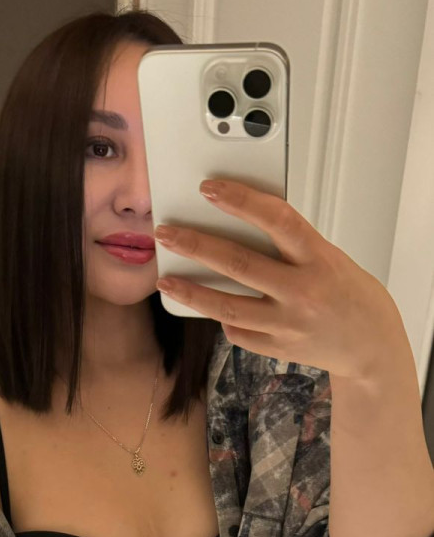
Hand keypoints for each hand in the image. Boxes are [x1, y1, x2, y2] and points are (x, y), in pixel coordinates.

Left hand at [154, 178, 408, 381]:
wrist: (370, 346)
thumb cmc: (349, 295)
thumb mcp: (328, 258)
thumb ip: (291, 246)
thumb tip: (244, 226)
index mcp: (318, 259)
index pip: (277, 220)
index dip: (241, 201)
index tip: (210, 189)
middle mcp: (302, 292)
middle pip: (239, 264)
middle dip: (197, 246)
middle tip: (167, 234)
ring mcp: (287, 324)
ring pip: (228, 307)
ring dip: (192, 292)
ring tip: (167, 280)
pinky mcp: (277, 348)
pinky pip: (239, 332)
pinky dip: (225, 319)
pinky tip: (212, 309)